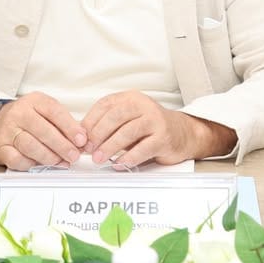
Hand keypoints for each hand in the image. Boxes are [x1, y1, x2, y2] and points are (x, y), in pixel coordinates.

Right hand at [0, 92, 86, 170]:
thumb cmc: (29, 117)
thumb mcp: (46, 111)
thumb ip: (64, 123)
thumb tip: (81, 140)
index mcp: (35, 101)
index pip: (54, 112)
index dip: (70, 127)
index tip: (82, 140)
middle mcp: (19, 114)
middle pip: (43, 131)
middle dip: (62, 146)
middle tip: (74, 155)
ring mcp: (8, 131)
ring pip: (30, 146)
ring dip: (49, 157)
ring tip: (61, 162)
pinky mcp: (0, 148)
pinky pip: (17, 159)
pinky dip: (31, 165)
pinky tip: (42, 165)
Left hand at [80, 90, 236, 167]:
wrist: (183, 133)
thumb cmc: (149, 128)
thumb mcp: (128, 120)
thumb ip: (108, 125)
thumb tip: (82, 138)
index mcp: (131, 98)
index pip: (105, 105)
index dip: (89, 122)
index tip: (80, 138)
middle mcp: (144, 105)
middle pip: (115, 116)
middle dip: (98, 134)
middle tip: (87, 150)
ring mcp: (156, 120)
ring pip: (128, 132)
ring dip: (110, 147)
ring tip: (99, 159)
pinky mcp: (164, 137)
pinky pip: (143, 148)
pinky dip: (128, 158)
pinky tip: (119, 164)